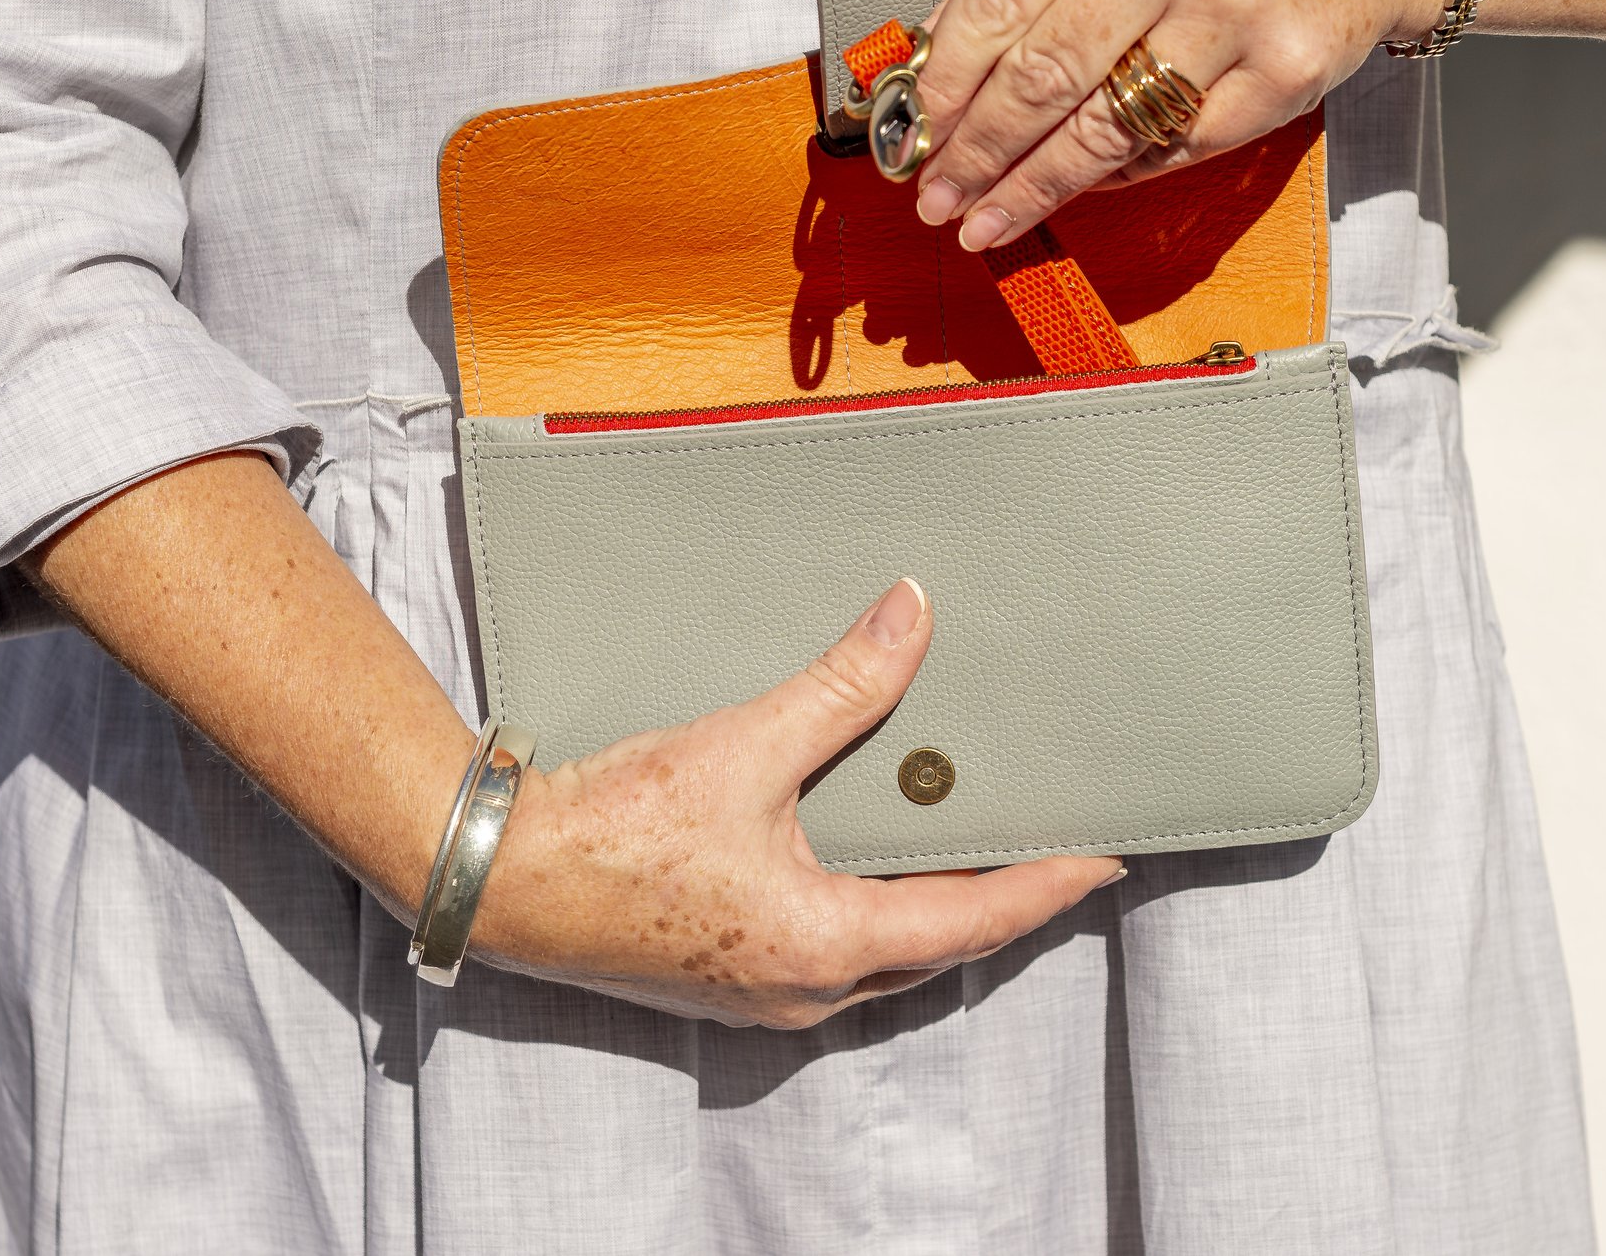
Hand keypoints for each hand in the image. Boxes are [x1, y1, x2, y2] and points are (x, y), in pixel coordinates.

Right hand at [467, 578, 1121, 1026]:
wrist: (494, 875)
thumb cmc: (611, 829)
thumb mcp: (741, 748)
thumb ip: (840, 686)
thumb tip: (912, 614)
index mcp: (827, 943)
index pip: (979, 919)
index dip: (1051, 885)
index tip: (1111, 859)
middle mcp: (807, 989)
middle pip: (942, 946)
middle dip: (1004, 897)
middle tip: (1057, 844)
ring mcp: (766, 992)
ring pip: (888, 954)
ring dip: (936, 904)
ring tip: (978, 844)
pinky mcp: (730, 977)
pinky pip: (836, 950)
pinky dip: (876, 908)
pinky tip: (876, 859)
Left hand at [910, 0, 1446, 249]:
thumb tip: (937, 60)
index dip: (940, 83)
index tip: (906, 132)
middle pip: (1039, 75)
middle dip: (971, 151)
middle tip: (933, 195)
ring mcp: (1236, 4)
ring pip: (1100, 128)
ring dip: (1028, 187)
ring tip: (982, 219)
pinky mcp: (1284, 70)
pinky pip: (1170, 149)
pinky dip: (1111, 177)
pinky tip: (1075, 188)